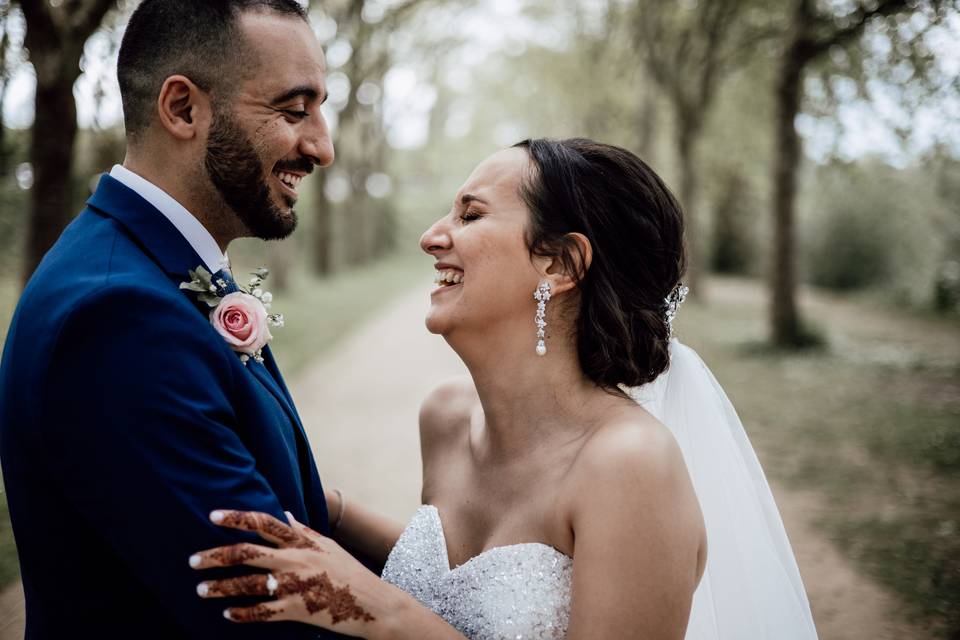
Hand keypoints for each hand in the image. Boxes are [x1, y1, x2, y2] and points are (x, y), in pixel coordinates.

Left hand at [190, 509, 396, 636]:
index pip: (263, 523)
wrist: (373, 603)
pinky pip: (261, 612)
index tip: (213, 516)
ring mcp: (294, 586)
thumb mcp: (328, 546)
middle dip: (214, 556)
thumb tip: (284, 515)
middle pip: (245, 553)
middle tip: (192, 561)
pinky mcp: (296, 611)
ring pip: (247, 584)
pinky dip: (241, 613)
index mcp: (301, 542)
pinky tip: (227, 613)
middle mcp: (294, 560)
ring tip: (201, 589)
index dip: (236, 518)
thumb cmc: (350, 573)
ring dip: (220, 587)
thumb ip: (303, 532)